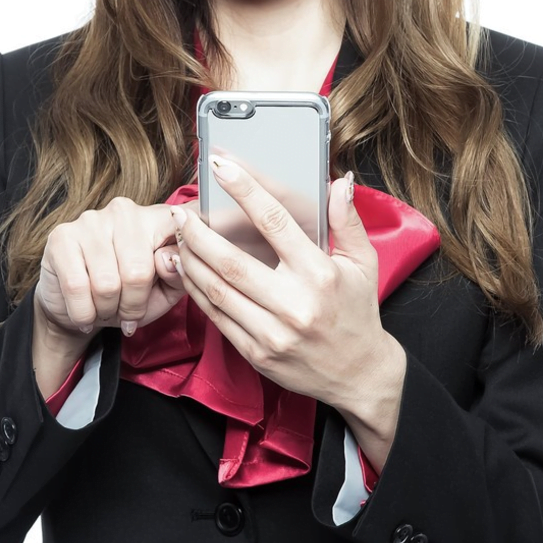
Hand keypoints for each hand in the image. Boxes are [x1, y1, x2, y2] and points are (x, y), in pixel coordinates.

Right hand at [35, 197, 185, 339]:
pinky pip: (77, 286)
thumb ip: (179, 274)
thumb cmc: (128, 296)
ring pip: (107, 283)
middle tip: (128, 312)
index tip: (190, 257)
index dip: (187, 249)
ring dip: (107, 310)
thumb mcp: (165, 290)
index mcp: (157, 218)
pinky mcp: (61, 237)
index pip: (183, 225)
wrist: (76, 307)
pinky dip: (84, 312)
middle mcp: (125, 212)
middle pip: (138, 272)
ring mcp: (91, 221)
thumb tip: (170, 259)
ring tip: (107, 309)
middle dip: (134, 306)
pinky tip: (86, 312)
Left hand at [169, 156, 404, 415]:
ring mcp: (272, 333)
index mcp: (320, 275)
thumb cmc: (358, 312)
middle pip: (231, 262)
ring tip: (178, 238)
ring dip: (190, 261)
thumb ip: (347, 221)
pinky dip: (197, 292)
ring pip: (217, 291)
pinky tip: (188, 271)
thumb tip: (340, 182)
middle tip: (180, 212)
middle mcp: (294, 304)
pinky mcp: (256, 353)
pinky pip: (217, 318)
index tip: (222, 167)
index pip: (276, 223)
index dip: (246, 191)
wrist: (358, 374)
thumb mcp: (364, 263)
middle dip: (198, 233)